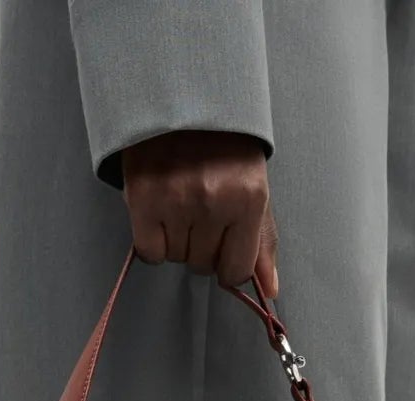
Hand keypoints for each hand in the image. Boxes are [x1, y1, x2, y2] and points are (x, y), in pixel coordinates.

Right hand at [121, 131, 279, 295]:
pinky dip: (152, 240)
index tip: (221, 245)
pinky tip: (159, 212)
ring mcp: (178, 200)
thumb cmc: (223, 144)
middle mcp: (215, 202)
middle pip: (203, 266)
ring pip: (176, 259)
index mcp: (249, 199)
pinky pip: (149, 252)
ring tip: (179, 202)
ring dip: (176, 240)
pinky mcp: (144, 199)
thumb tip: (270, 290)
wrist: (179, 97)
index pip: (236, 271)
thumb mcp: (253, 185)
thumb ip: (262, 241)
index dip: (227, 264)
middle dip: (201, 246)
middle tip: (198, 209)